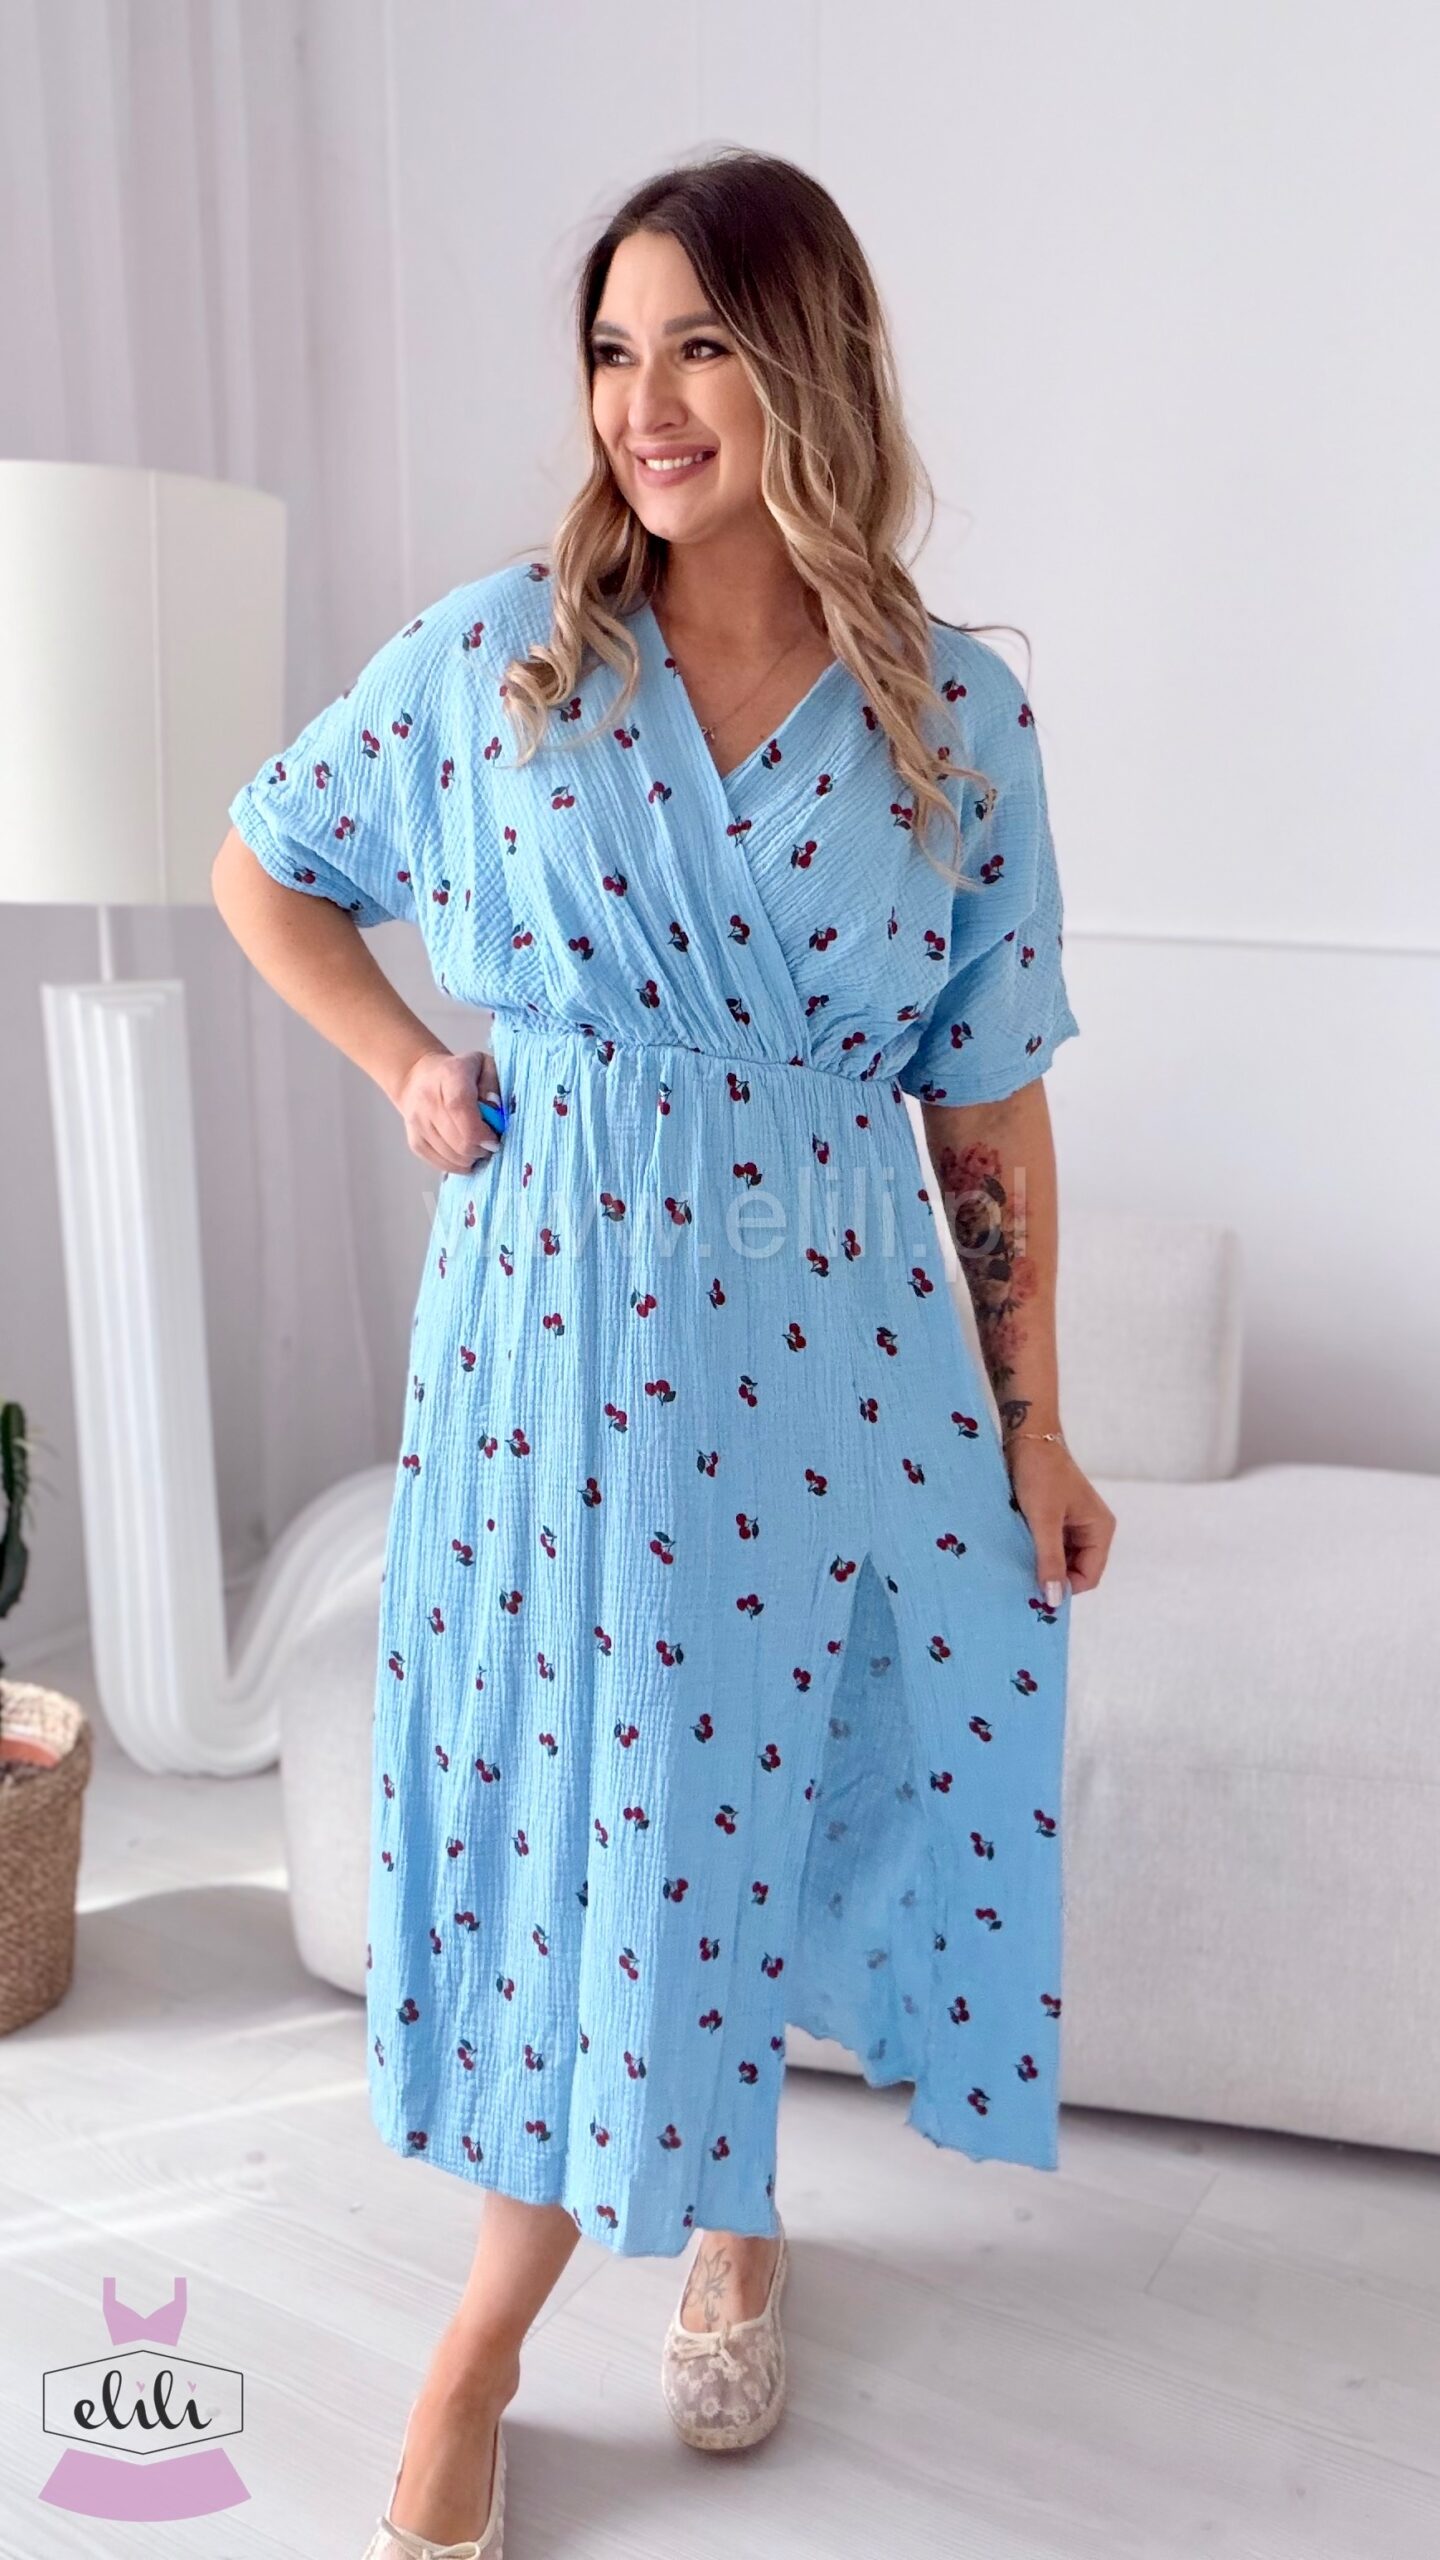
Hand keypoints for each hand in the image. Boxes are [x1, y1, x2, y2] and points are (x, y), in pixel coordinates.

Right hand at [394, 1047, 503, 1173]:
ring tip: (477, 1145)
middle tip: (490, 1143)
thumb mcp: (484, 1066)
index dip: (481, 1131)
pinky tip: (465, 1153)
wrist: (418, 1077)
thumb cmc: (461, 1072)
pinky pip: (441, 1164)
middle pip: (459, 1140)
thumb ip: (494, 1086)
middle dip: (481, 1149)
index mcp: (449, 1076)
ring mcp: (417, 1123)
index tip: (495, 1138)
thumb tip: (496, 1114)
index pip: (460, 1108)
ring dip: (471, 1158)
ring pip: (452, 1157)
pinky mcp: (415, 1141)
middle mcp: (428, 1099)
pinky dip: (458, 1164)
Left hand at [1003, 1435, 1114, 1601]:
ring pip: (1060, 1558)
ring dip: (1041, 1561)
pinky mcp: (1057, 1517)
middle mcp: (1092, 1529)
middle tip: (1021, 1576)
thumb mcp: (1044, 1519)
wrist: (1027, 1436)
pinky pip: (1050, 1544)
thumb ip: (1050, 1559)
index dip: (1064, 1587)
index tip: (1034, 1590)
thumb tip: (1054, 1599)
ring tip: (1017, 1559)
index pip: (1089, 1577)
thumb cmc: (1039, 1473)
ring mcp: (1074, 1524)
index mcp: (1100, 1529)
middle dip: (1051, 1575)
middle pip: (1075, 1570)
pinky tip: (1016, 1547)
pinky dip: (1035, 1548)